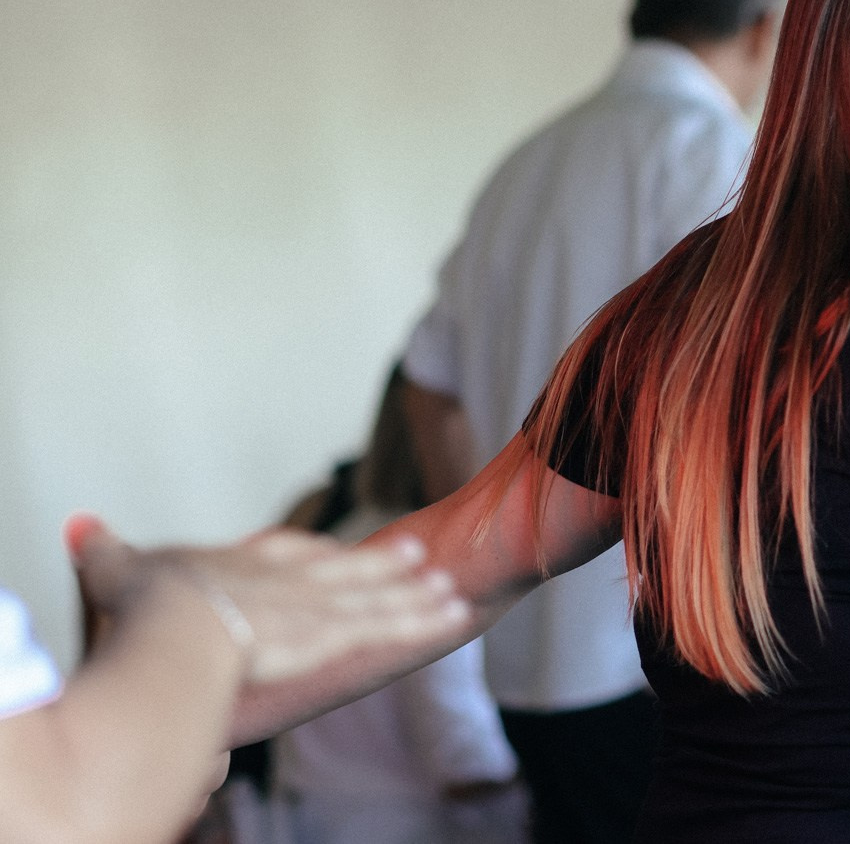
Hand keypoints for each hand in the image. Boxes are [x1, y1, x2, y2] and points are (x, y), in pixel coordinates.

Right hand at [67, 514, 470, 685]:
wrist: (184, 626)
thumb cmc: (150, 604)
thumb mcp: (120, 569)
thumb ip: (107, 549)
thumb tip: (82, 526)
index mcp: (242, 564)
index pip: (285, 556)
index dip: (310, 557)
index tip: (331, 553)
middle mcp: (289, 577)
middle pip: (342, 569)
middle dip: (377, 567)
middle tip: (412, 557)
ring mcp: (319, 604)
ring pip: (378, 596)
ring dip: (415, 595)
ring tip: (449, 589)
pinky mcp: (339, 633)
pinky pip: (394, 626)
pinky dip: (426, 621)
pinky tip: (457, 614)